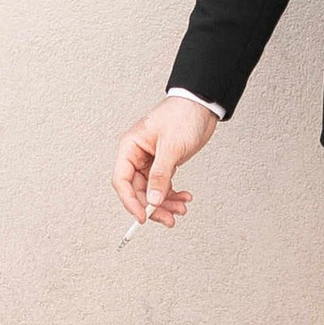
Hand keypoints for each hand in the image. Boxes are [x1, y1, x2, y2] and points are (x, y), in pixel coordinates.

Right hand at [114, 91, 216, 228]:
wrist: (201, 106)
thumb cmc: (182, 114)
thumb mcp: (170, 146)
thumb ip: (160, 175)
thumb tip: (152, 200)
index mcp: (130, 147)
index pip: (122, 180)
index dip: (130, 201)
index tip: (143, 216)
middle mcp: (137, 155)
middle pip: (137, 190)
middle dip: (152, 206)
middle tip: (167, 218)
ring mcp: (150, 161)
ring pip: (151, 191)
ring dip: (165, 203)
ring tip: (180, 209)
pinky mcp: (164, 164)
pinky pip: (163, 186)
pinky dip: (173, 195)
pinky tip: (184, 197)